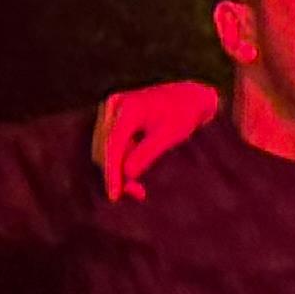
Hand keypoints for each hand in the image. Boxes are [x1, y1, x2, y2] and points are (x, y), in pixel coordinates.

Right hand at [93, 80, 220, 198]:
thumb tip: (127, 174)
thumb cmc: (182, 115)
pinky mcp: (113, 117)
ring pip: (106, 149)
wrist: (188, 97)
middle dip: (118, 174)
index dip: (113, 172)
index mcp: (130, 106)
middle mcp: (115, 105)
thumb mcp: (169, 136)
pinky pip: (111, 145)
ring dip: (119, 169)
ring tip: (139, 188)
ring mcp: (112, 110)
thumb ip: (147, 154)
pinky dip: (121, 161)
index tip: (114, 195)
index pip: (114, 144)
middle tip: (138, 194)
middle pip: (106, 148)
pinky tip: (135, 173)